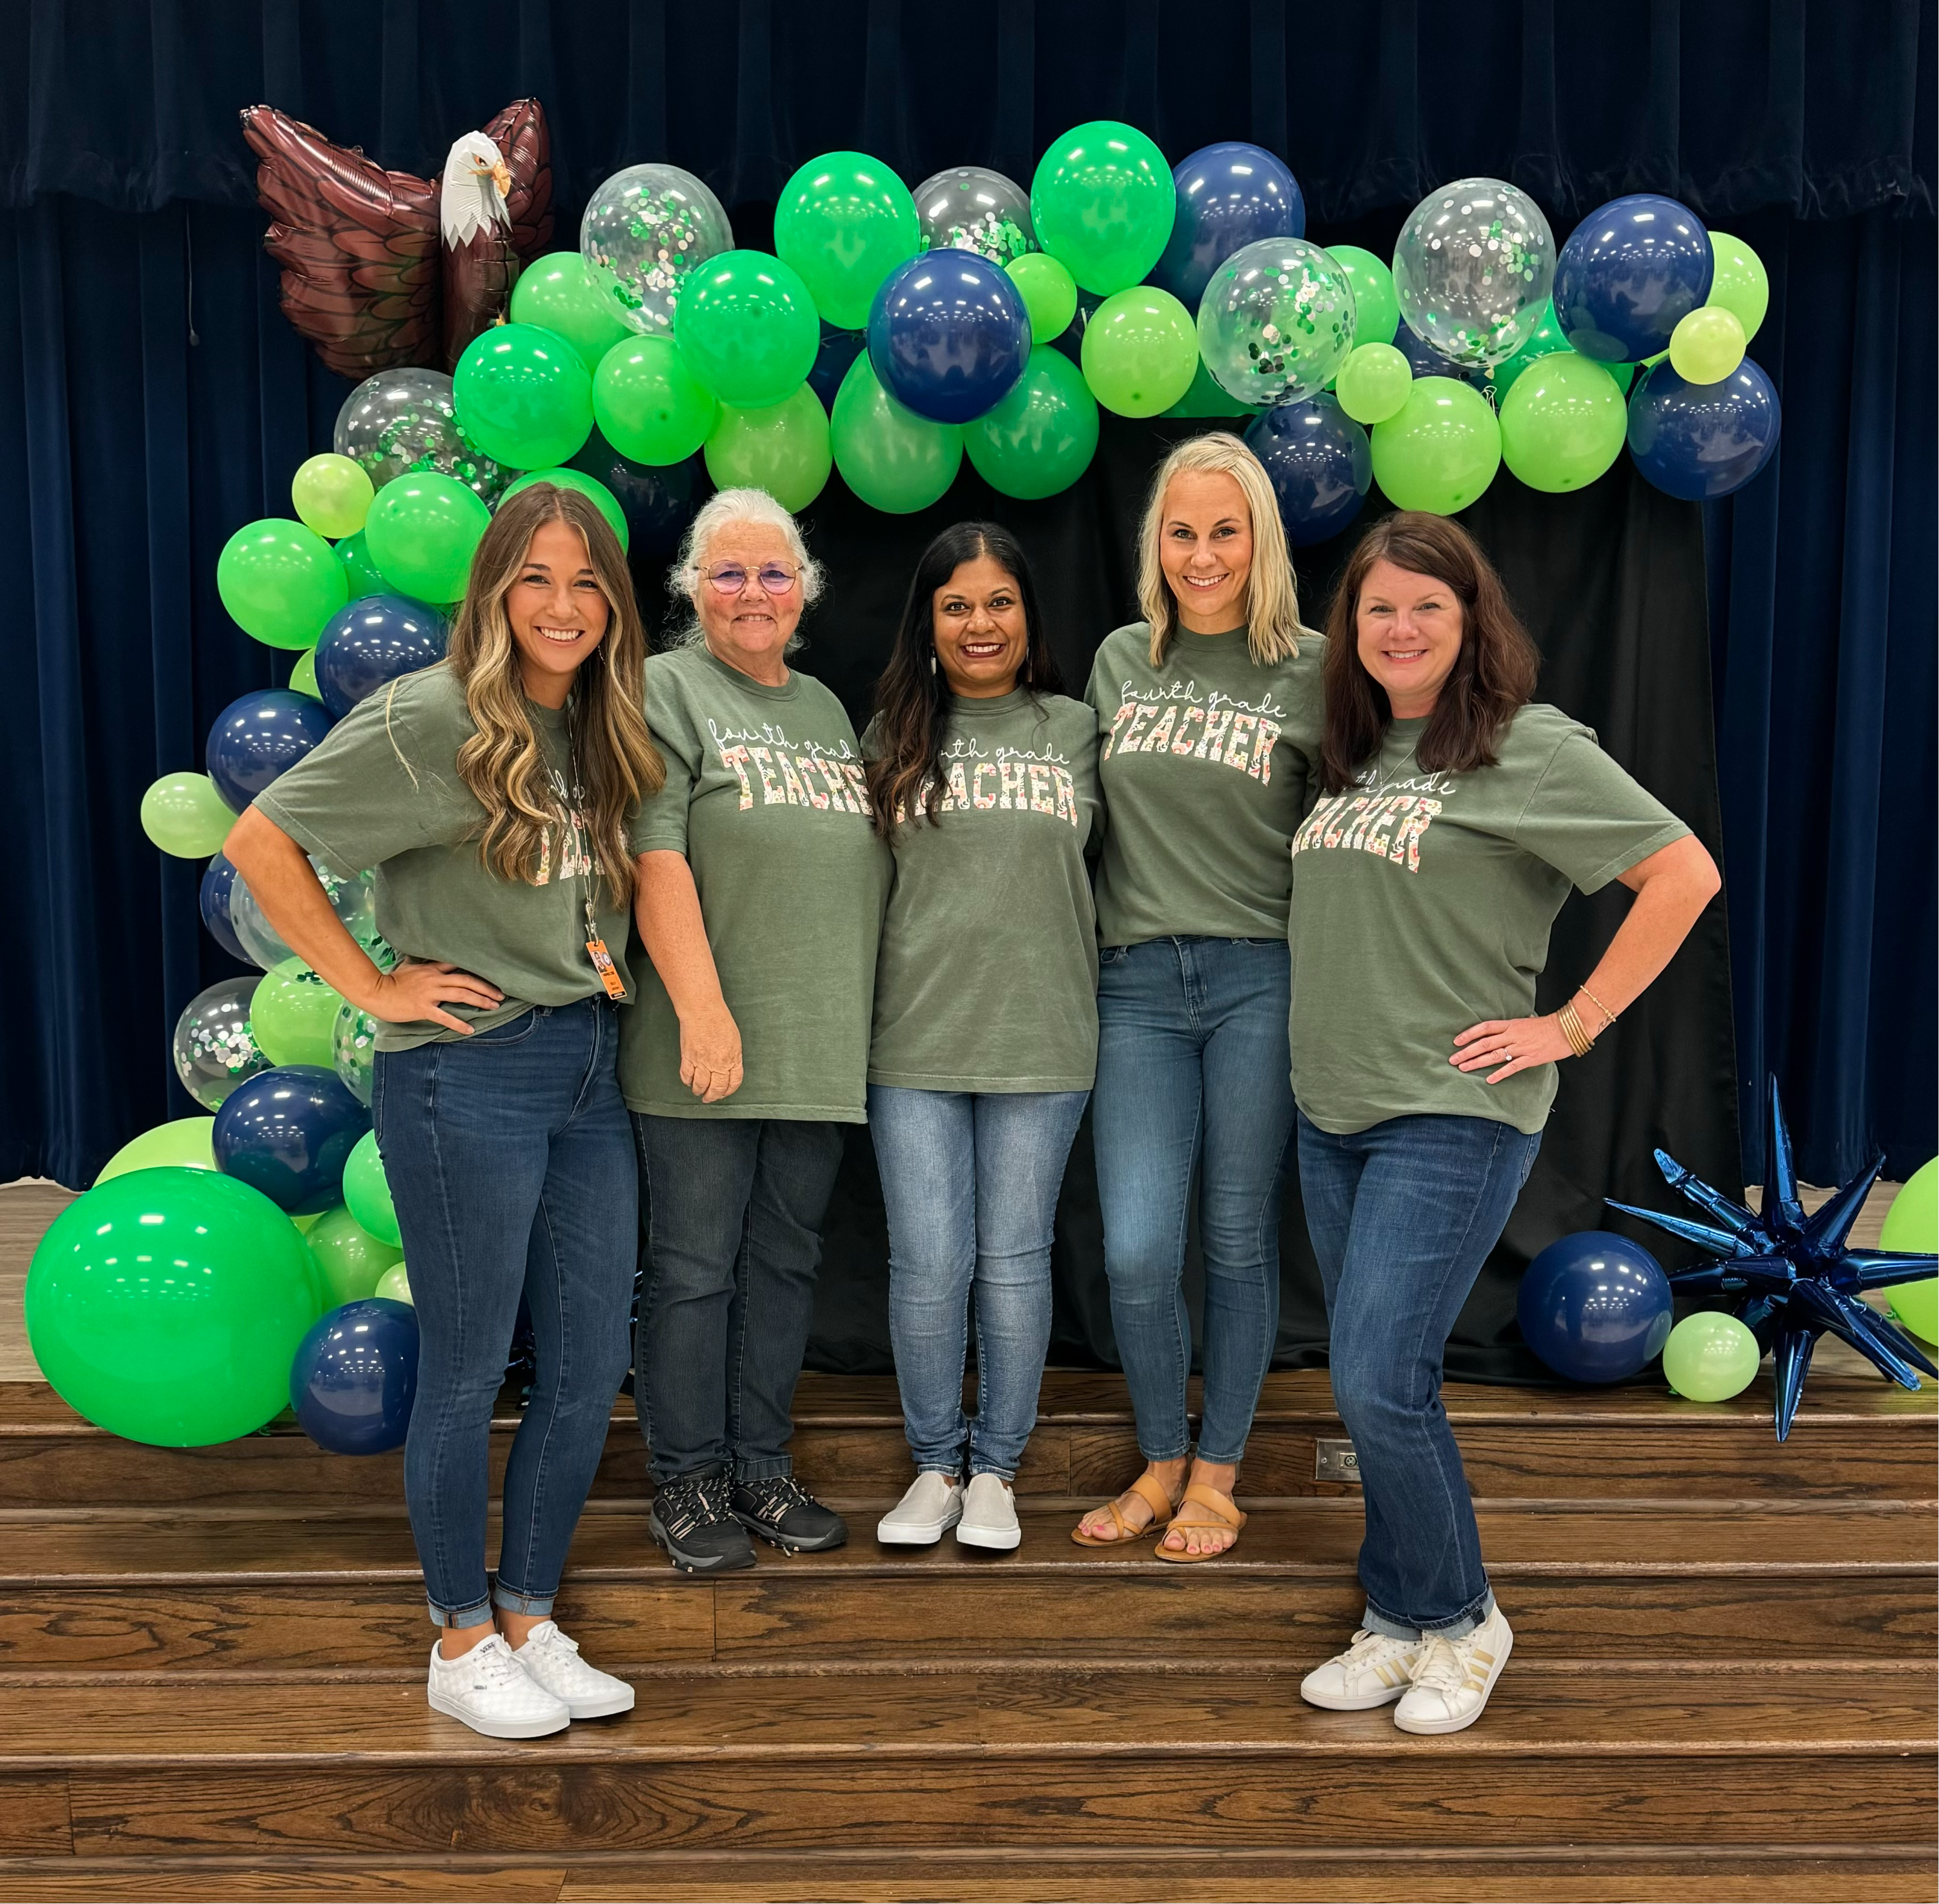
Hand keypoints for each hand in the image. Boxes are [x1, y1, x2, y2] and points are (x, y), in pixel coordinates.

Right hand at [361, 960, 504, 1033]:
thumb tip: (419, 955)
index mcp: (432, 969)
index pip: (459, 966)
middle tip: (501, 995)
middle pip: (467, 980)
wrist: (375, 992)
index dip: (477, 972)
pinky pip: (445, 1017)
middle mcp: (434, 979)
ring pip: (461, 994)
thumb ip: (418, 962)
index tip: (492, 977)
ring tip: (494, 1006)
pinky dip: (459, 1023)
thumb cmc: (391, 981)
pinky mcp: (423, 1008)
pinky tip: (470, 1029)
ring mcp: (429, 993)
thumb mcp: (407, 966)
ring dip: (480, 1000)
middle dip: (486, 988)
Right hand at [679, 999, 742, 1102]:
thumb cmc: (719, 1020)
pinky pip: (686, 1075)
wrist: (702, 1010)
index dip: (728, 1090)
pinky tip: (688, 1081)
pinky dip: (687, 1081)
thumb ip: (732, 1056)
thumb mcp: (734, 1040)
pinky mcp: (688, 1057)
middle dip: (713, 1096)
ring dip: (699, 1091)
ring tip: (698, 1092)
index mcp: (733, 1058)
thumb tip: (729, 1068)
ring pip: (700, 1085)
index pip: (733, 1082)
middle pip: (716, 1088)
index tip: (724, 1093)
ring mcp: (702, 1061)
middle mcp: (718, 1063)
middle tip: (709, 1098)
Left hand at [1451, 1013, 1571, 1083]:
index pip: (1484, 1028)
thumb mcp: (1525, 1022)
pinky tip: (1489, 1079)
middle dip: (1467, 1052)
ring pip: (1494, 1055)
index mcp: (1511, 1024)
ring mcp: (1521, 1047)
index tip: (1456, 1041)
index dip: (1469, 1034)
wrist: (1568, 1028)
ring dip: (1477, 1062)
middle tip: (1453, 1059)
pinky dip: (1500, 1073)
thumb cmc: (1548, 1025)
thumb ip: (1511, 1028)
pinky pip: (1512, 1067)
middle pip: (1484, 1043)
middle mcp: (1513, 1035)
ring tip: (1463, 1068)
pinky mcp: (1531, 1059)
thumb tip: (1499, 1032)